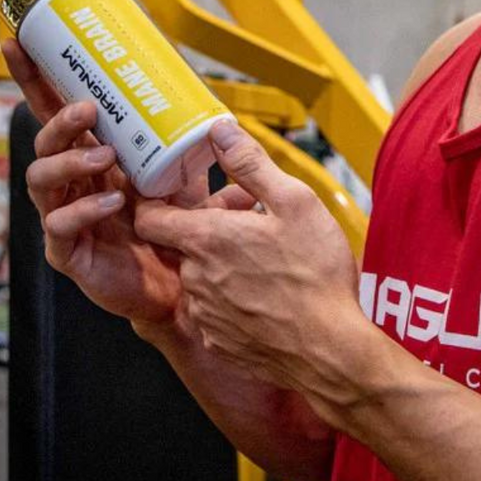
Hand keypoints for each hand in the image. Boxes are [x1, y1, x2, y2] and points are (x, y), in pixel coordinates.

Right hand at [3, 38, 196, 326]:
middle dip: (59, 119)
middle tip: (87, 108)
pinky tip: (112, 204)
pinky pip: (60, 226)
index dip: (35, 77)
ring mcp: (66, 216)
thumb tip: (225, 123)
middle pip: (44, 140)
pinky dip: (84, 210)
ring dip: (69, 159)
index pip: (56, 110)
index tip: (19, 42)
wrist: (180, 288)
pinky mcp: (69, 252)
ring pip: (42, 179)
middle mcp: (73, 182)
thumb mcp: (189, 181)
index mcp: (92, 156)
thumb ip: (200, 153)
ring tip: (104, 154)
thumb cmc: (176, 230)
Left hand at [134, 120, 368, 406]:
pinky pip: (216, 310)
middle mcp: (195, 278)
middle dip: (210, 229)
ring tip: (267, 258)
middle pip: (183, 244)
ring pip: (201, 277)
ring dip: (223, 264)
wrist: (331, 349)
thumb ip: (251, 164)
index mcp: (206, 239)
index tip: (180, 193)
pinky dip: (234, 298)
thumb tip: (220, 131)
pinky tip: (270, 293)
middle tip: (251, 221)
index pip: (150, 217)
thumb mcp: (294, 202)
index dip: (158, 201)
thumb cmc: (315, 275)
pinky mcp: (221, 341)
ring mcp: (206, 313)